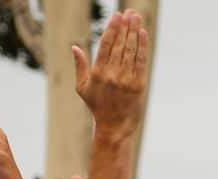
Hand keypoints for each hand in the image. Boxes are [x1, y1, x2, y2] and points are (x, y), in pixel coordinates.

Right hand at [72, 10, 149, 134]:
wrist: (115, 127)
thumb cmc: (98, 107)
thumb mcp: (83, 88)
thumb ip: (80, 66)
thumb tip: (74, 47)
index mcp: (98, 73)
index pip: (105, 45)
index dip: (112, 28)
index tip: (117, 15)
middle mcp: (112, 75)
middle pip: (119, 44)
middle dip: (125, 26)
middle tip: (129, 12)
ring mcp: (126, 80)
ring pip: (130, 50)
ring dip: (134, 32)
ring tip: (137, 18)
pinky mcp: (138, 85)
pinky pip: (140, 62)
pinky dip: (142, 47)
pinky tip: (143, 34)